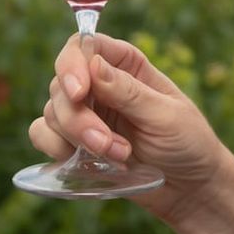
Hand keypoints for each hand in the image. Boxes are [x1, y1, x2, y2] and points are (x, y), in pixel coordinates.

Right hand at [28, 33, 225, 221]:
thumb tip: (93, 65)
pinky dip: (55, 148)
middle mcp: (100, 83)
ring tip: (117, 157)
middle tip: (106, 144)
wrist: (191, 188)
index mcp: (125, 64)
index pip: (83, 45)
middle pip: (62, 83)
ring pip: (52, 111)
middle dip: (78, 118)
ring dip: (76, 138)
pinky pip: (43, 135)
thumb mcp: (166, 115)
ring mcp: (86, 112)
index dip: (72, 64)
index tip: (79, 93)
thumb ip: (129, 92)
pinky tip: (84, 162)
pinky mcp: (75, 142)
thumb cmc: (189, 143)